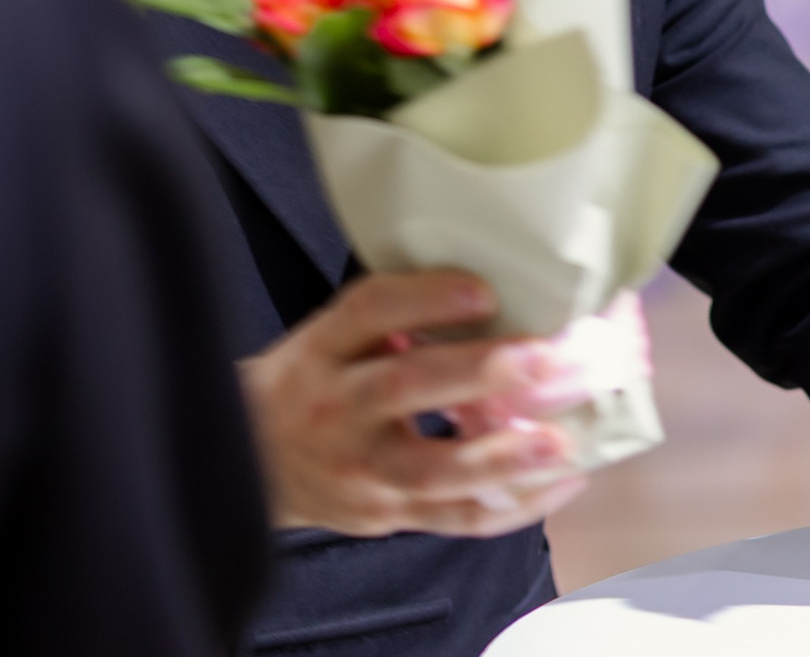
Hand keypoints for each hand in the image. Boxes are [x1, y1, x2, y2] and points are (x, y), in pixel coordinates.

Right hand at [240, 270, 587, 538]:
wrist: (248, 463)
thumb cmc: (314, 383)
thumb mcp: (334, 336)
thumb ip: (396, 316)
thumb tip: (497, 294)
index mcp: (325, 348)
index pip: (368, 311)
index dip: (426, 299)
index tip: (484, 291)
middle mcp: (338, 408)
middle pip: (401, 387)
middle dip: (477, 373)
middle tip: (541, 359)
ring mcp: (361, 471)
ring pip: (431, 470)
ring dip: (502, 458)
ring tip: (560, 443)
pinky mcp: (385, 515)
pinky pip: (453, 518)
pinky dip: (512, 506)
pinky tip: (561, 482)